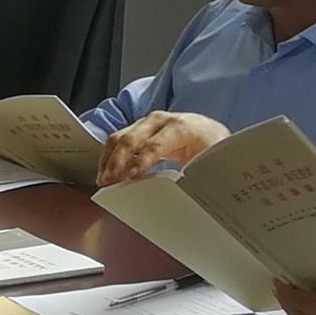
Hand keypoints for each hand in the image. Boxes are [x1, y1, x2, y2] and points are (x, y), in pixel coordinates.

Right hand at [97, 111, 229, 184]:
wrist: (210, 133)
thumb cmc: (211, 148)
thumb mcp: (210, 161)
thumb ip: (196, 174)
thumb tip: (182, 193)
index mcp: (182, 127)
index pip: (155, 145)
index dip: (141, 162)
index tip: (130, 179)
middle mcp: (161, 120)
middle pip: (132, 138)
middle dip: (118, 161)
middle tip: (109, 182)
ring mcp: (147, 123)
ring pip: (120, 137)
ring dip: (109, 159)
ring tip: (103, 180)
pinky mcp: (139, 130)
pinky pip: (118, 140)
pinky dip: (110, 157)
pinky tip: (107, 173)